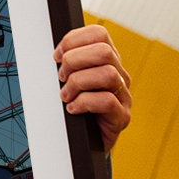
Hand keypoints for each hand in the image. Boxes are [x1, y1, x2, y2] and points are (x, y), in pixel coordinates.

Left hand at [54, 24, 131, 152]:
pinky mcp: (122, 117)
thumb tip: (54, 54)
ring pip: (107, 74)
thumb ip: (67, 64)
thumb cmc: (75, 108)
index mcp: (107, 61)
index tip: (57, 56)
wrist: (84, 143)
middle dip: (74, 61)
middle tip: (61, 77)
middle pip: (104, 51)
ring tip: (66, 95)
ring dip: (78, 83)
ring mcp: (123, 96)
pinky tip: (73, 109)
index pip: (98, 34)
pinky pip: (107, 101)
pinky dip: (84, 103)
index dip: (73, 40)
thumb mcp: (69, 81)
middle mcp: (119, 75)